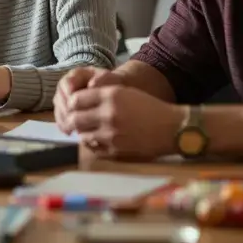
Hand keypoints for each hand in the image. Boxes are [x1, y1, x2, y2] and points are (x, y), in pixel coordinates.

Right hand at [54, 67, 121, 133]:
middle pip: (59, 97)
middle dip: (64, 109)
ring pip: (58, 108)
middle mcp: (68, 86)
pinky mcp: (67, 111)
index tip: (73, 102)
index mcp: (77, 75)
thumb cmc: (114, 85)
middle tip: (71, 119)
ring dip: (62, 119)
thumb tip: (92, 85)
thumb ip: (103, 80)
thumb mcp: (112, 79)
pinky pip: (60, 118)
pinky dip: (63, 125)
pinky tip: (68, 132)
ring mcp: (66, 99)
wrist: (117, 92)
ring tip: (69, 128)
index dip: (67, 92)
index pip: (66, 82)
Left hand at [61, 84, 181, 160]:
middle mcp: (108, 113)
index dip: (72, 103)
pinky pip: (94, 148)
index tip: (73, 107)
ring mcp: (111, 133)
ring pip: (82, 135)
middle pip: (74, 118)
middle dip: (72, 120)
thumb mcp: (125, 93)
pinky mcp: (115, 149)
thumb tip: (78, 102)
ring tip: (88, 130)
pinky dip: (93, 144)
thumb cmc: (149, 107)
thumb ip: (102, 94)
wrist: (171, 127)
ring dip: (83, 133)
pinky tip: (98, 139)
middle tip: (73, 122)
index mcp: (110, 95)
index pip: (76, 99)